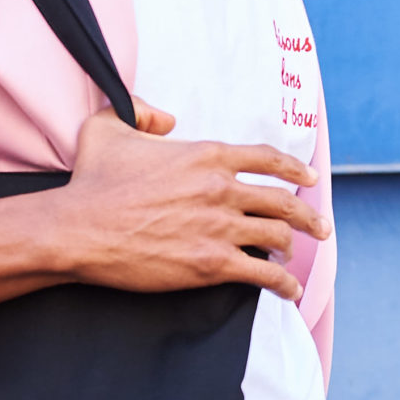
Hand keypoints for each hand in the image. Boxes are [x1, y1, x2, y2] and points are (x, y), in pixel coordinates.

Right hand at [0, 106, 327, 309]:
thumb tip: (166, 119)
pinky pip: (263, 274)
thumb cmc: (92, 181)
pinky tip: (289, 289)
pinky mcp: (212, 264)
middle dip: (308, 215)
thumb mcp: (109, 126)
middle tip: (320, 226)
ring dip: (292, 246)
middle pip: (282, 200)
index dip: (294, 168)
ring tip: (295, 255)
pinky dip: (283, 282)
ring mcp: (220, 227)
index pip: (267, 158)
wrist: (78, 228)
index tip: (309, 177)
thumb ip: (139, 110)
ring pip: (277, 234)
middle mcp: (221, 187)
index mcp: (206, 154)